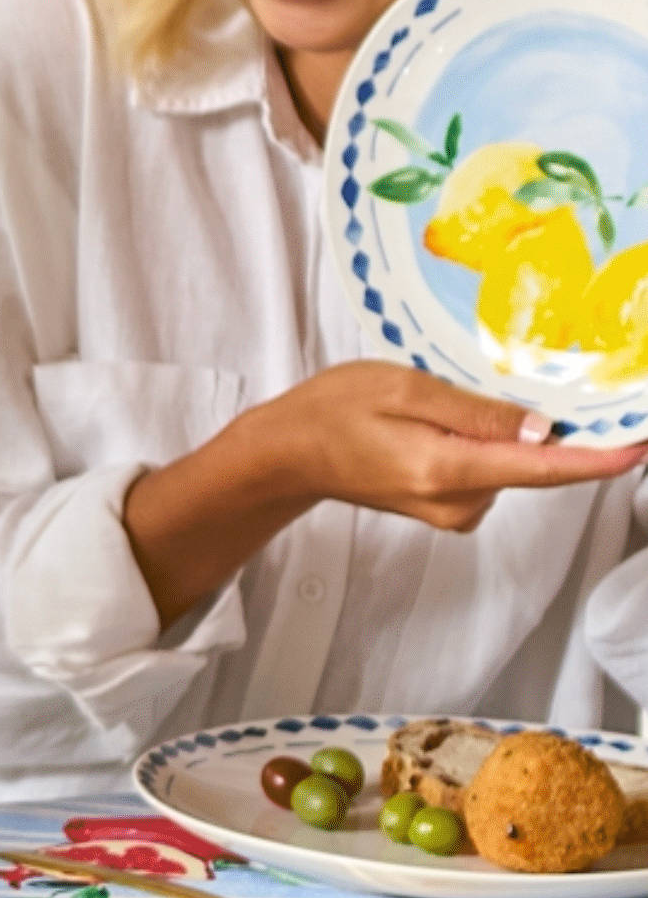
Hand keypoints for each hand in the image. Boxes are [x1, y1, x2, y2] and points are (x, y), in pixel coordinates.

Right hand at [126, 361, 643, 629]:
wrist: (286, 455)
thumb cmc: (332, 412)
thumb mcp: (403, 389)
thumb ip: (476, 411)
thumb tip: (542, 429)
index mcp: (446, 470)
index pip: (544, 468)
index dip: (600, 458)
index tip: (640, 446)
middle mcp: (456, 502)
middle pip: (532, 462)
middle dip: (534, 425)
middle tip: (482, 386)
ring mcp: (452, 511)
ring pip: (512, 465)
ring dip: (500, 433)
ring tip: (438, 405)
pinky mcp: (449, 508)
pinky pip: (492, 472)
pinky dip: (485, 446)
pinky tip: (440, 426)